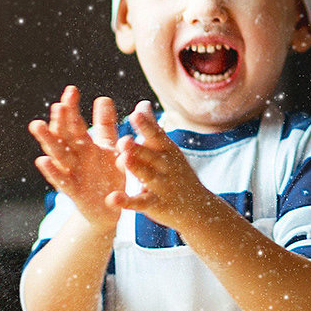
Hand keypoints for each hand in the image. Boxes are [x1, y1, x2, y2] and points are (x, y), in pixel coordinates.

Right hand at [29, 85, 122, 227]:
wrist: (109, 209)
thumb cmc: (107, 175)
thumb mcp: (109, 148)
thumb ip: (106, 125)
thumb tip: (102, 97)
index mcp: (85, 146)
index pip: (75, 124)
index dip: (72, 109)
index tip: (71, 90)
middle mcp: (75, 157)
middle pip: (65, 136)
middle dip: (61, 121)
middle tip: (57, 104)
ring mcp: (72, 174)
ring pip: (58, 155)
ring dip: (48, 141)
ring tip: (37, 125)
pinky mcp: (73, 192)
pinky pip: (62, 181)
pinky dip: (51, 171)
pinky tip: (41, 160)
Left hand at [109, 102, 219, 230]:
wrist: (197, 207)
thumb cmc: (176, 173)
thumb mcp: (167, 150)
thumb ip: (152, 128)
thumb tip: (142, 104)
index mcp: (168, 151)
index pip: (157, 136)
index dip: (146, 126)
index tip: (135, 114)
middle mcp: (167, 166)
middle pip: (151, 155)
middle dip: (139, 148)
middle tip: (124, 140)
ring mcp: (162, 186)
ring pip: (147, 176)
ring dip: (136, 168)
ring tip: (123, 160)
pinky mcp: (156, 204)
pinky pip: (140, 203)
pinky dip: (127, 202)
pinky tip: (112, 199)